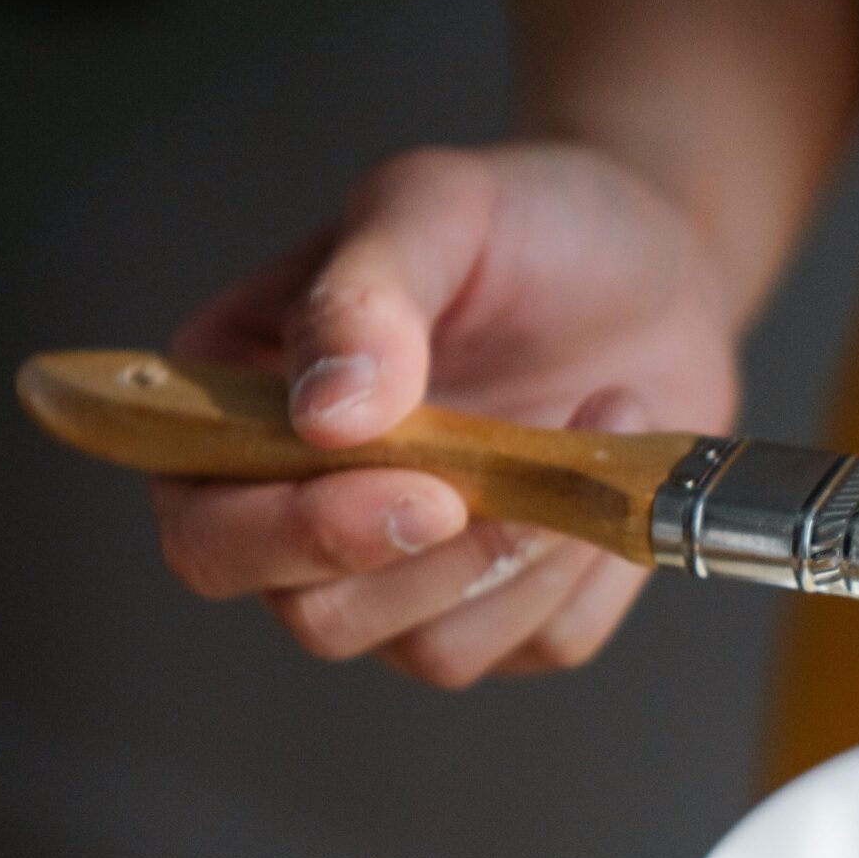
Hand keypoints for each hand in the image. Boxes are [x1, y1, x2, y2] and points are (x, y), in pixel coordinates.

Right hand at [151, 141, 739, 683]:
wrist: (651, 266)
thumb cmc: (523, 227)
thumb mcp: (435, 207)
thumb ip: (364, 294)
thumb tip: (325, 418)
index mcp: (242, 415)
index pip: (207, 533)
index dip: (289, 537)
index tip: (418, 489)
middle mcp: (310, 516)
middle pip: (318, 618)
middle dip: (427, 562)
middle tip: (516, 471)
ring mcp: (411, 579)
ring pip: (435, 650)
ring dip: (529, 552)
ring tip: (597, 413)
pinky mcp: (511, 611)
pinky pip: (542, 642)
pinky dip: (592, 563)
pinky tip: (611, 463)